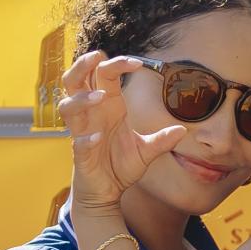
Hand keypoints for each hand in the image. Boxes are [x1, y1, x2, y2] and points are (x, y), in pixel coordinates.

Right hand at [62, 51, 188, 218]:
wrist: (106, 193)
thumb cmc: (120, 166)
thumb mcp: (146, 151)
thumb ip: (162, 140)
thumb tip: (183, 130)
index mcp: (109, 108)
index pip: (105, 76)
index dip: (117, 64)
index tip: (138, 63)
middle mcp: (92, 116)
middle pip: (75, 81)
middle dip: (82, 65)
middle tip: (97, 57)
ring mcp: (83, 133)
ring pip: (67, 106)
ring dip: (82, 99)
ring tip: (100, 97)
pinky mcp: (80, 154)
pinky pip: (76, 142)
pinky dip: (85, 138)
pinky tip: (97, 138)